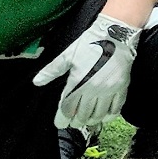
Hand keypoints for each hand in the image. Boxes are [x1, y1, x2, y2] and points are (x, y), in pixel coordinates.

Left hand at [32, 13, 140, 128]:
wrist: (116, 34)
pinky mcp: (122, 88)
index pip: (67, 107)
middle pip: (82, 114)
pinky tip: (104, 116)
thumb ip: (52, 70)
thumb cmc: (89, 44)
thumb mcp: (68, 55)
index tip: (60, 124)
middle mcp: (93, 89)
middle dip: (76, 121)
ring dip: (91, 120)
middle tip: (73, 122)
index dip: (62, 118)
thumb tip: (36, 82)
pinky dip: (109, 116)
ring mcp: (109, 90)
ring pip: (99, 115)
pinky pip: (115, 109)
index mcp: (78, 81)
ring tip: (87, 120)